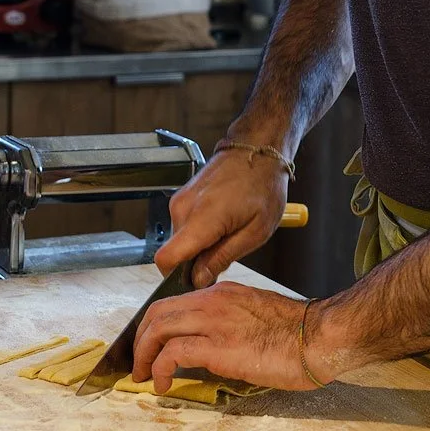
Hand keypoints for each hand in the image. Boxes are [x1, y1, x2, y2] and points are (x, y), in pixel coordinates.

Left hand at [132, 282, 327, 391]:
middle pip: (157, 312)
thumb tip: (212, 346)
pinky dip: (160, 369)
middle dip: (141, 339)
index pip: (174, 302)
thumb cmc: (297, 333)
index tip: (151, 346)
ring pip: (158, 328)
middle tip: (140, 364)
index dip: (155, 325)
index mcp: (222, 294)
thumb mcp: (256, 317)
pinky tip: (163, 385)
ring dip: (144, 355)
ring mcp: (213, 322)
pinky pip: (173, 353)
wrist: (318, 337)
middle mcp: (213, 301)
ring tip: (145, 377)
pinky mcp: (217, 347)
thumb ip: (231, 323)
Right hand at [154, 148, 287, 286]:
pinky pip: (183, 226)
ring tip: (228, 232)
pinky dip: (198, 232)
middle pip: (175, 252)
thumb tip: (198, 279)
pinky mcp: (181, 197)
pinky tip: (222, 222)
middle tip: (227, 250)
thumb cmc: (263, 186)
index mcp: (202, 219)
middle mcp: (183, 209)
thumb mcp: (255, 232)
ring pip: (179, 240)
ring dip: (199, 246)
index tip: (197, 279)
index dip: (176, 277)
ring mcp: (179, 201)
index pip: (166, 258)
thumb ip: (222, 257)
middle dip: (196, 261)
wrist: (257, 150)